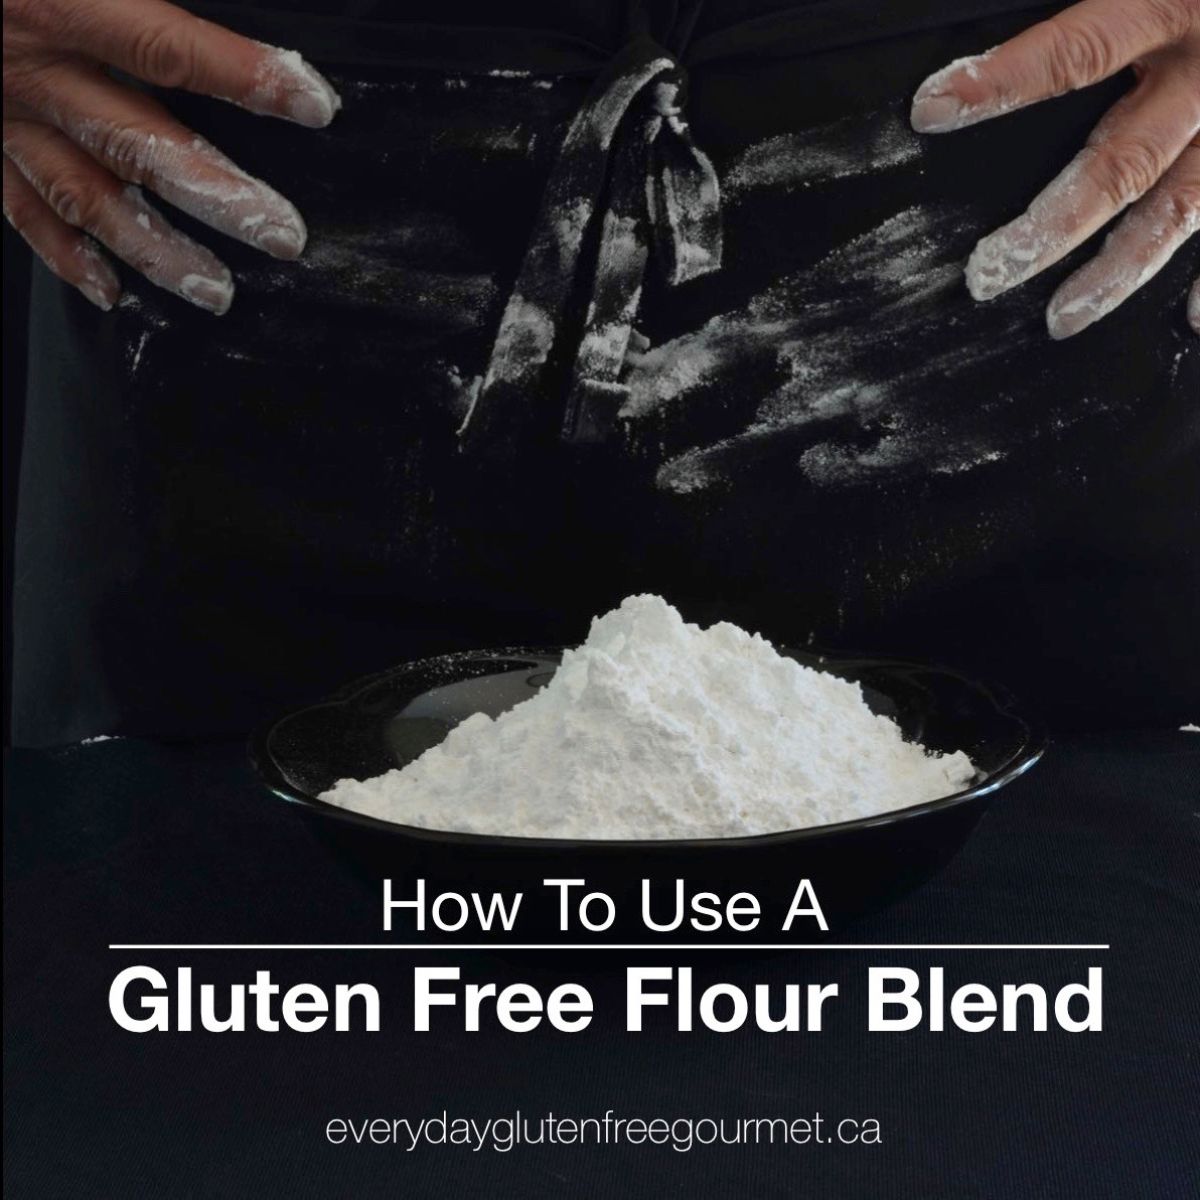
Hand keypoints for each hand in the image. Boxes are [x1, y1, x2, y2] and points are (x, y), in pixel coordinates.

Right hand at [2, 0, 340, 313]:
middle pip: (138, 142)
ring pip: (84, 195)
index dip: (245, 74)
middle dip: (218, 194)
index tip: (313, 102)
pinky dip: (65, 254)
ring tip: (216, 291)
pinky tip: (111, 289)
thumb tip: (199, 3)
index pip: (166, 46)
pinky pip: (19, 209)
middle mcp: (23, 68)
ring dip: (155, 249)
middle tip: (283, 236)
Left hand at [910, 0, 1199, 337]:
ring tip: (1065, 318)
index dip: (1003, 81)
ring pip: (1186, 207)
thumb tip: (987, 43)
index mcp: (1177, 1)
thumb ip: (1111, 7)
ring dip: (1122, 270)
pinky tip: (1196, 319)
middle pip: (1124, 161)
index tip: (933, 109)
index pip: (1077, 51)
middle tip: (987, 274)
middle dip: (1051, 225)